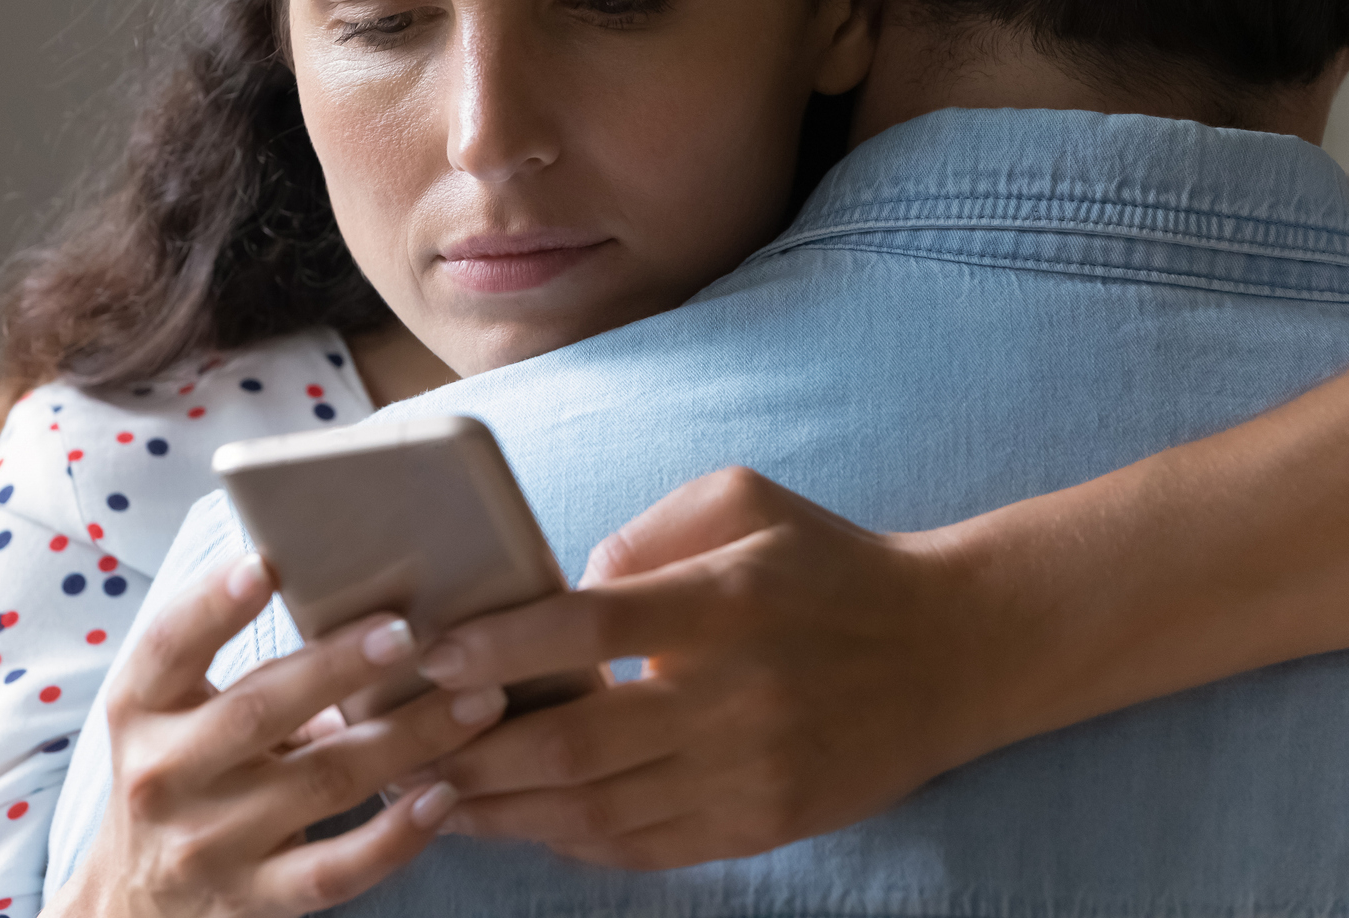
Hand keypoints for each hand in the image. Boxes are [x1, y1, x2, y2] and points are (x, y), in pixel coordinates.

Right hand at [48, 553, 510, 917]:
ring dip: (407, 738)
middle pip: (259, 710)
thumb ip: (248, 670)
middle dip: (339, 667)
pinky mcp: (253, 898)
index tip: (268, 563)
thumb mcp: (177, 714)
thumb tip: (370, 611)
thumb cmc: (180, 773)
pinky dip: (393, 835)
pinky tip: (443, 795)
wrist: (134, 900)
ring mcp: (209, 843)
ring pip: (320, 781)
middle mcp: (165, 774)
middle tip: (409, 632)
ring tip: (476, 701)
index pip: (169, 646)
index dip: (214, 603)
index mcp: (140, 709)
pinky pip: (333, 870)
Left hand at [415, 468, 987, 869]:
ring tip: (428, 799)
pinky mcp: (760, 827)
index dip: (498, 648)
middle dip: (470, 752)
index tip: (427, 658)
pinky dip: (568, 842)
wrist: (950, 652)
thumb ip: (647, 533)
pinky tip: (517, 826)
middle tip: (398, 748)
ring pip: (597, 810)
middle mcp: (732, 697)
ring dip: (501, 811)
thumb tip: (564, 588)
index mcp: (722, 604)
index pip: (588, 628)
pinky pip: (643, 848)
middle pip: (575, 743)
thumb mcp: (744, 500)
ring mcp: (748, 774)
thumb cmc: (828, 564)